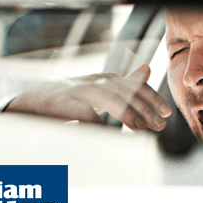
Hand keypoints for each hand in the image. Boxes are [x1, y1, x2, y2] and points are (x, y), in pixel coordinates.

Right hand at [5, 64, 171, 131]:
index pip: (134, 86)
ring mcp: (78, 91)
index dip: (152, 98)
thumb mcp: (100, 86)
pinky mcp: (63, 103)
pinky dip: (97, 122)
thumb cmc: (72, 96)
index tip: (166, 112)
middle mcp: (94, 82)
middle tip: (159, 124)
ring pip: (107, 98)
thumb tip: (147, 69)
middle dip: (145, 108)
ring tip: (140, 128)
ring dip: (126, 114)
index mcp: (105, 79)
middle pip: (125, 92)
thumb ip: (124, 81)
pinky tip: (108, 133)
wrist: (35, 98)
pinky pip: (83, 112)